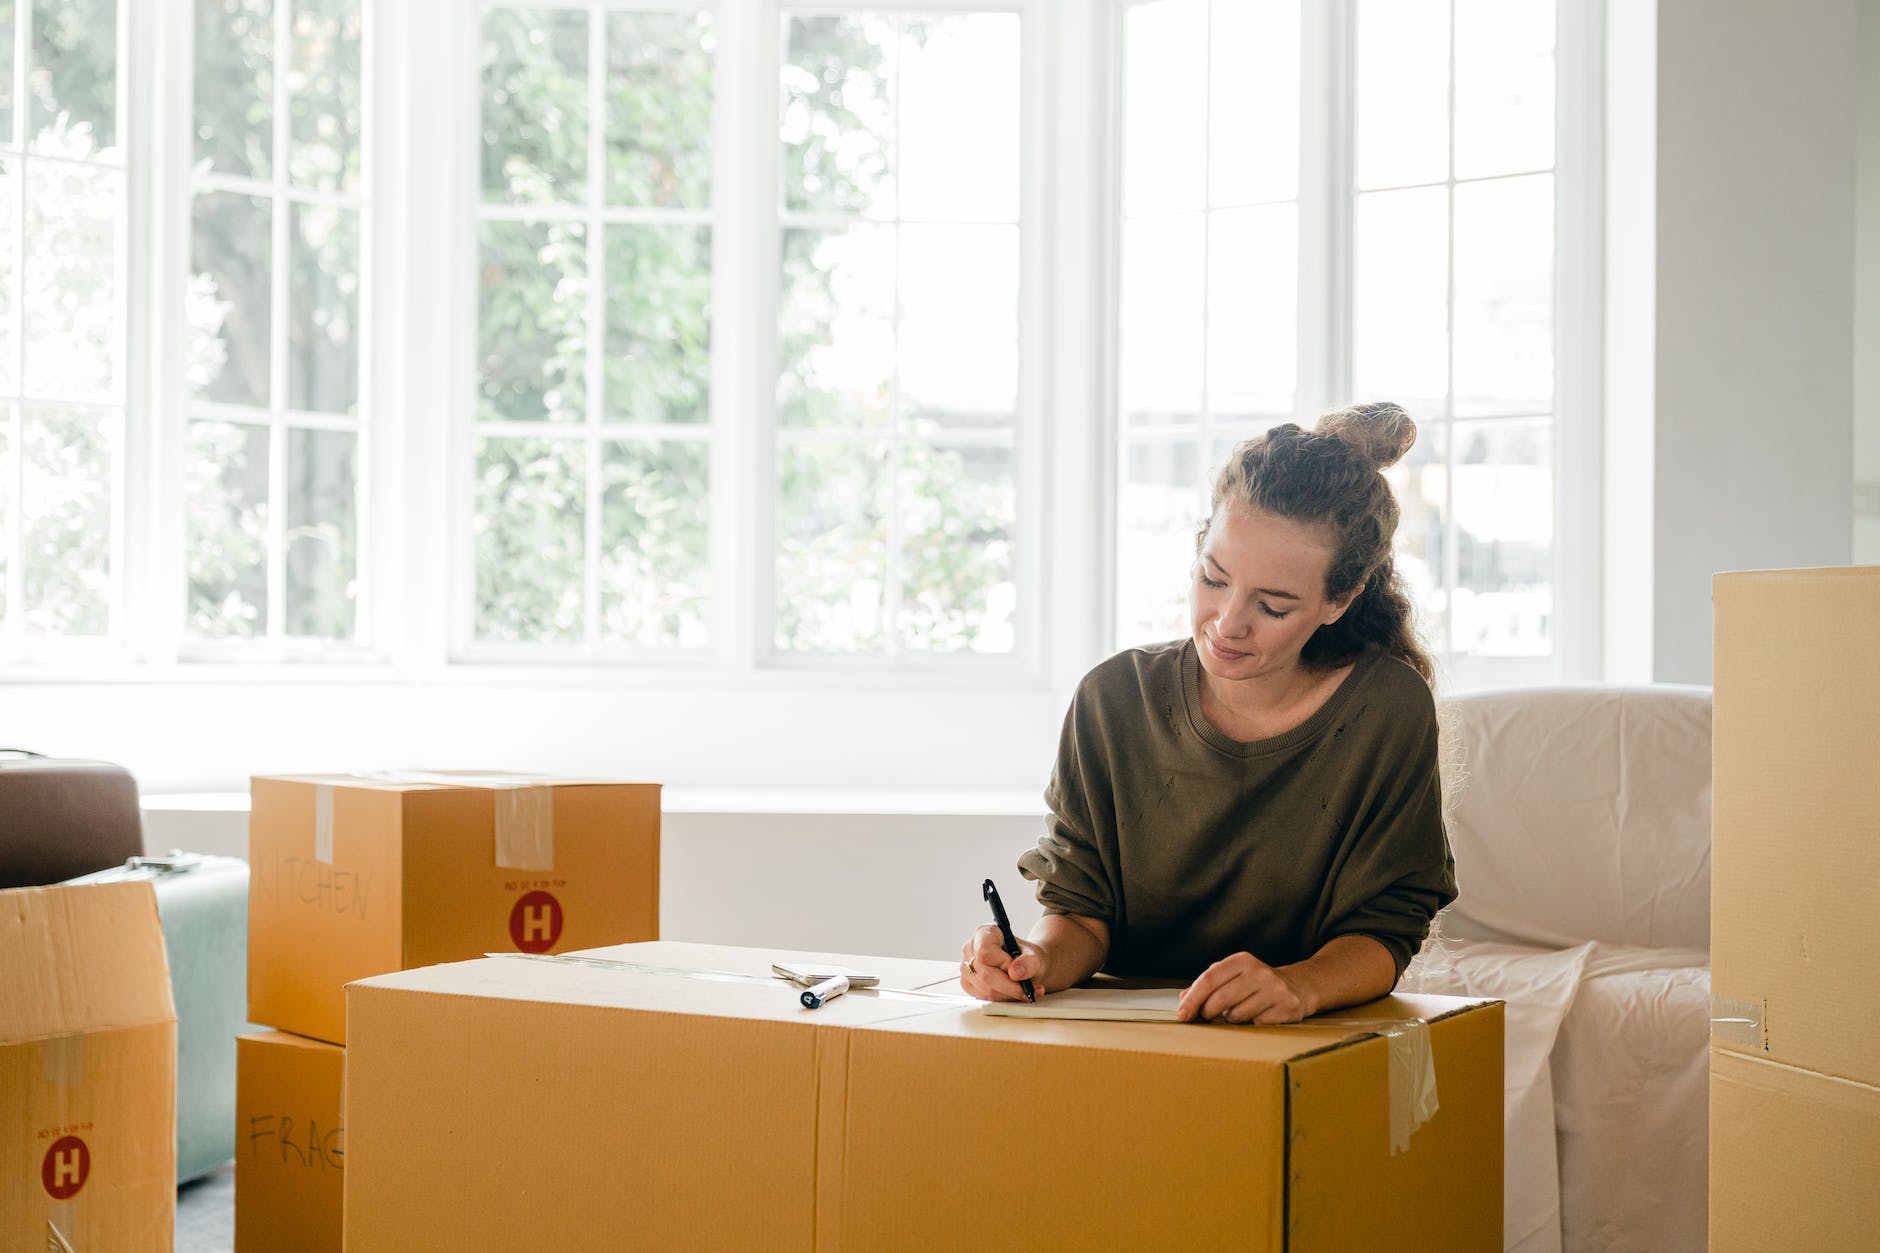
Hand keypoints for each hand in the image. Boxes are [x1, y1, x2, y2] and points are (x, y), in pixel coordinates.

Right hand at [960, 924, 1046, 1000]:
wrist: (1026, 965)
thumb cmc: (1027, 956)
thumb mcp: (1034, 956)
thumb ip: (1028, 962)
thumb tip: (1015, 973)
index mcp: (983, 933)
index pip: (985, 952)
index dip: (1002, 963)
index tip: (1016, 968)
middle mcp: (970, 949)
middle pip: (984, 974)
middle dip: (1009, 986)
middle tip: (1027, 988)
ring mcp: (967, 968)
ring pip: (985, 989)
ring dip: (1008, 994)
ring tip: (1025, 991)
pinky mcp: (969, 985)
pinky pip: (984, 997)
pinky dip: (1002, 999)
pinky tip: (1014, 993)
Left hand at [1176, 952, 1314, 1023]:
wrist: (1297, 987)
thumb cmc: (1256, 983)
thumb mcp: (1233, 976)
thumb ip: (1208, 984)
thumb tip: (1182, 998)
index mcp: (1242, 960)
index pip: (1210, 979)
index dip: (1193, 998)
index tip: (1182, 1014)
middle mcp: (1260, 972)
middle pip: (1221, 999)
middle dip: (1207, 1012)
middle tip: (1206, 1017)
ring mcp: (1275, 990)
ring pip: (1237, 1015)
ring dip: (1230, 1019)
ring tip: (1238, 1012)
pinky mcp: (1287, 1008)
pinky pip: (1255, 1024)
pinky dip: (1250, 1025)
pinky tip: (1257, 1016)